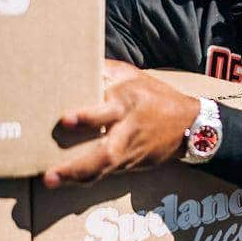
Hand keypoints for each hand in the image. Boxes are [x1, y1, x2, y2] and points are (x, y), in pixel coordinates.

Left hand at [43, 60, 199, 187]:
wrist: (190, 124)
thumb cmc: (155, 95)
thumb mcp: (133, 76)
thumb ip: (105, 70)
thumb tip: (75, 60)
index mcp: (128, 105)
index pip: (107, 112)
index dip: (87, 117)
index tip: (65, 119)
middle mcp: (128, 132)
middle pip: (106, 154)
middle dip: (78, 166)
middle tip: (51, 174)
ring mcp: (130, 152)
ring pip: (105, 169)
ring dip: (77, 177)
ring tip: (51, 180)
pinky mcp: (131, 165)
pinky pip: (107, 173)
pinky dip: (86, 178)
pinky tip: (65, 180)